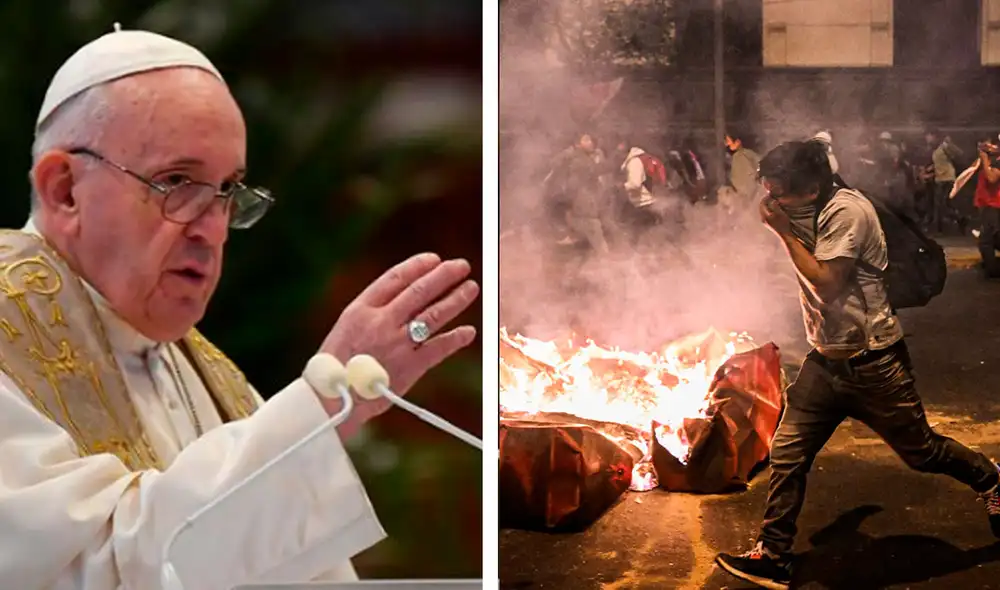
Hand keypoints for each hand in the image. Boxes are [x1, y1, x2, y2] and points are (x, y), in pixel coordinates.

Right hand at [319, 253, 478, 424]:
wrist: (330, 400)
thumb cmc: (335, 366)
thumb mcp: (345, 329)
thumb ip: (372, 313)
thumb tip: (401, 299)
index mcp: (361, 310)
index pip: (395, 278)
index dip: (417, 266)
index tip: (434, 259)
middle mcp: (381, 322)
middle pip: (419, 291)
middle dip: (444, 275)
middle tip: (462, 266)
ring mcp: (397, 344)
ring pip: (434, 314)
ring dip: (456, 299)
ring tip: (471, 288)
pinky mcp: (410, 367)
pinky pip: (439, 348)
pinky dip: (456, 339)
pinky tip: (469, 332)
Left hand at [759, 196, 791, 235]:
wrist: (786, 236)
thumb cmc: (784, 225)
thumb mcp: (780, 214)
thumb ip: (775, 206)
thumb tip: (773, 200)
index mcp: (764, 216)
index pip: (762, 204)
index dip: (766, 197)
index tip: (771, 193)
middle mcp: (763, 219)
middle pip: (762, 207)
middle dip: (766, 200)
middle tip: (772, 195)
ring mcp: (766, 222)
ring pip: (764, 210)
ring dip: (768, 204)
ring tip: (774, 200)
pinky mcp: (769, 223)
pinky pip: (767, 213)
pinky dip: (770, 209)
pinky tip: (776, 207)